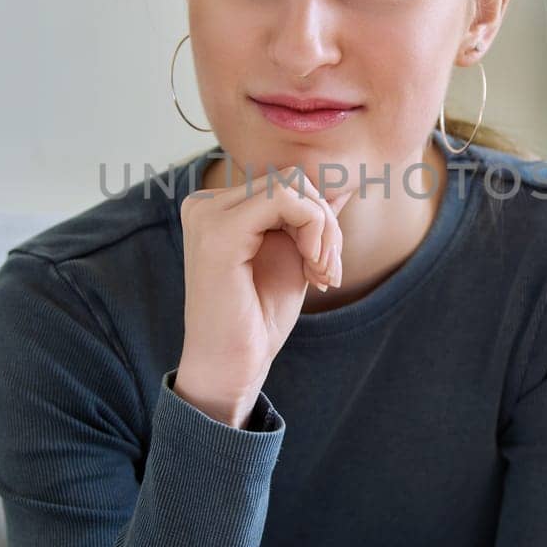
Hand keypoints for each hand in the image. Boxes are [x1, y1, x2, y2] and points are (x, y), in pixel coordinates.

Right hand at [176, 166, 352, 423]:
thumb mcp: (294, 257)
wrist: (233, 366)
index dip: (317, 217)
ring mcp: (207, 215)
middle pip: (291, 180)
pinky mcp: (219, 232)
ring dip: (323, 229)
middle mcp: (205, 204)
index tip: (324, 264)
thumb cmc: (258, 318)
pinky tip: (313, 269)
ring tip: (321, 273)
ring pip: (292, 185)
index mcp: (217, 208)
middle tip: (328, 271)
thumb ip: (310, 219)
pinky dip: (314, 230)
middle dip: (325, 222)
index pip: (284, 183)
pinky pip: (285, 199)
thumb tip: (342, 182)